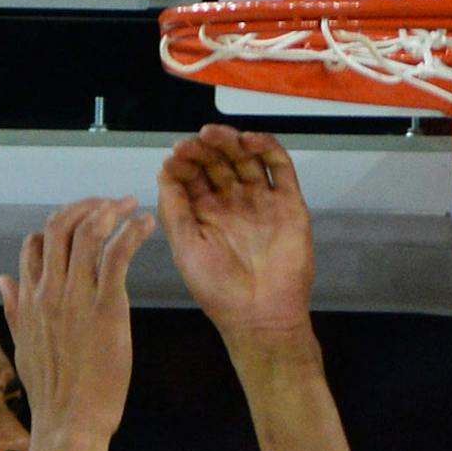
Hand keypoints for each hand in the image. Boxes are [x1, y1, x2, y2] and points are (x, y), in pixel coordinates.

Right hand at [0, 196, 154, 439]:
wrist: (69, 424)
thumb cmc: (53, 394)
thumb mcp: (24, 347)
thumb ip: (15, 309)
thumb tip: (3, 278)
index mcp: (30, 300)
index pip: (36, 243)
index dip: (59, 225)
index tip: (84, 224)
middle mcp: (48, 292)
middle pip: (59, 227)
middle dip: (86, 206)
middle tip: (111, 204)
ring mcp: (75, 298)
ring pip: (86, 232)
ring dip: (110, 210)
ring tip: (129, 206)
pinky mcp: (105, 308)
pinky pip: (116, 254)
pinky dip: (131, 231)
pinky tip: (145, 225)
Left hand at [157, 126, 314, 342]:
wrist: (260, 315)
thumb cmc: (219, 291)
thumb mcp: (184, 248)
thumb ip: (173, 209)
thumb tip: (164, 170)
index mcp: (205, 215)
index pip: (193, 175)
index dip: (184, 160)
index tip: (176, 152)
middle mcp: (232, 204)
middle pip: (218, 161)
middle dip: (205, 148)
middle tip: (196, 141)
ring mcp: (260, 201)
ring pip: (245, 158)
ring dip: (230, 141)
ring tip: (214, 134)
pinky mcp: (288, 202)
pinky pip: (279, 166)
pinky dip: (267, 147)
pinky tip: (249, 141)